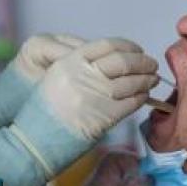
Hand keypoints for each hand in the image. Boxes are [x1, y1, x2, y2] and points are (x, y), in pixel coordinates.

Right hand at [0, 38, 157, 185]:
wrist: (34, 140)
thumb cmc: (43, 111)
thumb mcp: (56, 77)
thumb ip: (80, 66)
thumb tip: (111, 62)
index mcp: (70, 61)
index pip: (107, 45)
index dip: (128, 46)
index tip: (136, 50)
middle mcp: (83, 75)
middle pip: (123, 61)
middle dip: (142, 62)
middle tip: (151, 65)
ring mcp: (95, 95)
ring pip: (131, 82)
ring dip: (146, 80)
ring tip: (152, 80)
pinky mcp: (105, 116)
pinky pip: (131, 102)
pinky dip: (141, 98)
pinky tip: (144, 96)